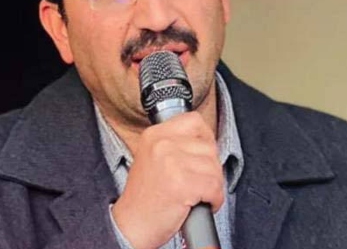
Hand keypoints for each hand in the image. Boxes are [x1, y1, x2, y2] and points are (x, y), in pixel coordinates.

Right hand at [111, 111, 223, 248]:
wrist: (131, 225)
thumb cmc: (145, 198)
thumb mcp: (152, 158)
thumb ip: (175, 145)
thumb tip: (206, 142)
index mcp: (154, 135)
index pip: (193, 121)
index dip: (206, 138)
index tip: (203, 154)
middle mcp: (161, 144)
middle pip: (209, 147)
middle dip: (210, 169)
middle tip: (198, 183)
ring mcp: (172, 162)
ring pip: (214, 168)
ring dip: (213, 186)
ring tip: (196, 195)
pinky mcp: (183, 183)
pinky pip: (215, 187)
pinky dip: (214, 200)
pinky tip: (198, 204)